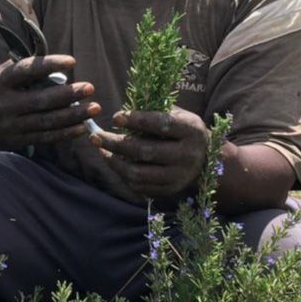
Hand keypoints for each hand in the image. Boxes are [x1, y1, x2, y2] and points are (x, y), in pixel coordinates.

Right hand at [0, 55, 99, 149]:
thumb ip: (21, 67)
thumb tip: (53, 60)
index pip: (26, 70)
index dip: (49, 65)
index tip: (72, 61)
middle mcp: (3, 104)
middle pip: (40, 100)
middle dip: (68, 94)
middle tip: (90, 87)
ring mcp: (10, 125)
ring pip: (46, 121)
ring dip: (73, 115)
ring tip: (94, 108)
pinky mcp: (16, 140)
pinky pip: (45, 137)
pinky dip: (65, 133)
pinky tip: (82, 127)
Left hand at [90, 107, 207, 197]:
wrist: (205, 160)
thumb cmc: (182, 130)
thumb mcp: (177, 114)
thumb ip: (154, 110)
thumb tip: (121, 114)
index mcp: (191, 130)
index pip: (161, 124)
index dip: (136, 120)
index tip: (115, 117)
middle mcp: (187, 155)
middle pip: (145, 151)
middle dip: (115, 143)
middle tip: (95, 136)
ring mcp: (178, 177)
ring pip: (138, 173)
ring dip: (114, 162)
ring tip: (100, 150)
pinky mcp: (169, 191)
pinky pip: (139, 186)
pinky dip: (122, 174)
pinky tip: (113, 161)